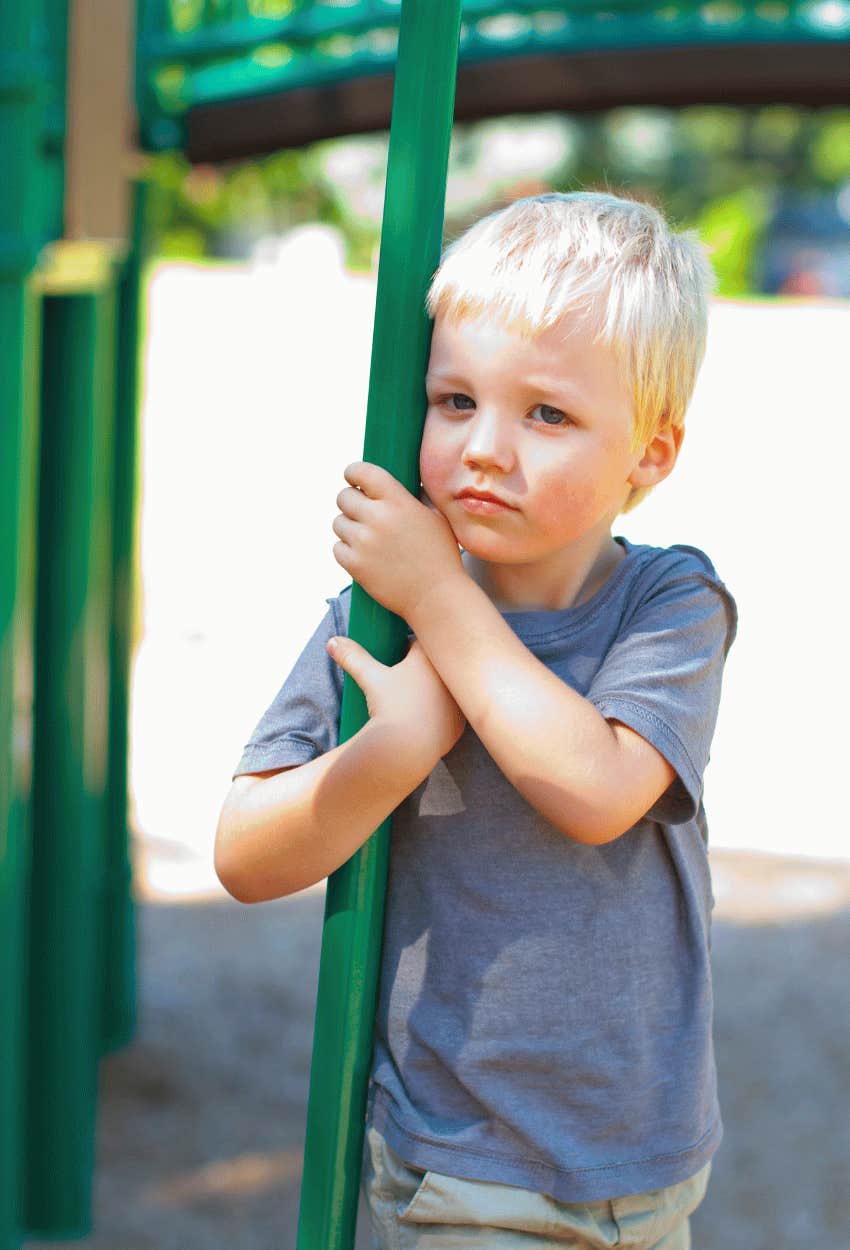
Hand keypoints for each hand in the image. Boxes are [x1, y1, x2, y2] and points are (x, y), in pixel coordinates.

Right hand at [327, 635, 466, 761]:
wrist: (408, 749)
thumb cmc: (391, 707)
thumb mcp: (370, 679)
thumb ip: (353, 657)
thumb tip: (332, 641)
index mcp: (431, 658)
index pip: (418, 642)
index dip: (403, 647)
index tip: (391, 654)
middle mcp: (450, 676)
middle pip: (432, 664)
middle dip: (416, 667)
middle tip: (396, 676)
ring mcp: (457, 701)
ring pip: (442, 688)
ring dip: (429, 690)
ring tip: (409, 698)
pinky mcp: (459, 724)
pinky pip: (448, 712)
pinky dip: (437, 713)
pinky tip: (426, 717)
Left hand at [332, 461, 463, 619]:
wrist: (437, 597)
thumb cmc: (441, 556)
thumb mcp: (436, 517)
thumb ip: (414, 495)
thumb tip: (393, 482)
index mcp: (399, 502)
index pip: (363, 472)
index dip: (353, 472)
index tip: (352, 477)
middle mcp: (378, 518)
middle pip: (343, 497)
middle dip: (351, 502)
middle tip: (361, 512)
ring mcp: (364, 543)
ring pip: (338, 523)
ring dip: (348, 527)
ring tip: (366, 537)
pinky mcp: (355, 565)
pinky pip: (337, 548)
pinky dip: (347, 550)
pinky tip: (363, 554)